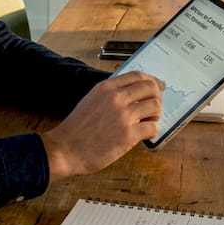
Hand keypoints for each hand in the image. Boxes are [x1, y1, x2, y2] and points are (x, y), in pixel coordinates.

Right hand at [41, 71, 163, 180]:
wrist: (65, 149)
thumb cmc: (76, 128)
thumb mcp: (91, 100)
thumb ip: (109, 95)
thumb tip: (131, 94)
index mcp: (105, 88)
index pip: (137, 75)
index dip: (152, 80)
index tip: (158, 86)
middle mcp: (116, 98)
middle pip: (150, 88)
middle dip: (157, 97)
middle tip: (154, 107)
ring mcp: (123, 116)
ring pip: (155, 106)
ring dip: (156, 115)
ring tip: (148, 121)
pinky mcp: (128, 135)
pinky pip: (152, 127)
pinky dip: (152, 131)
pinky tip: (144, 135)